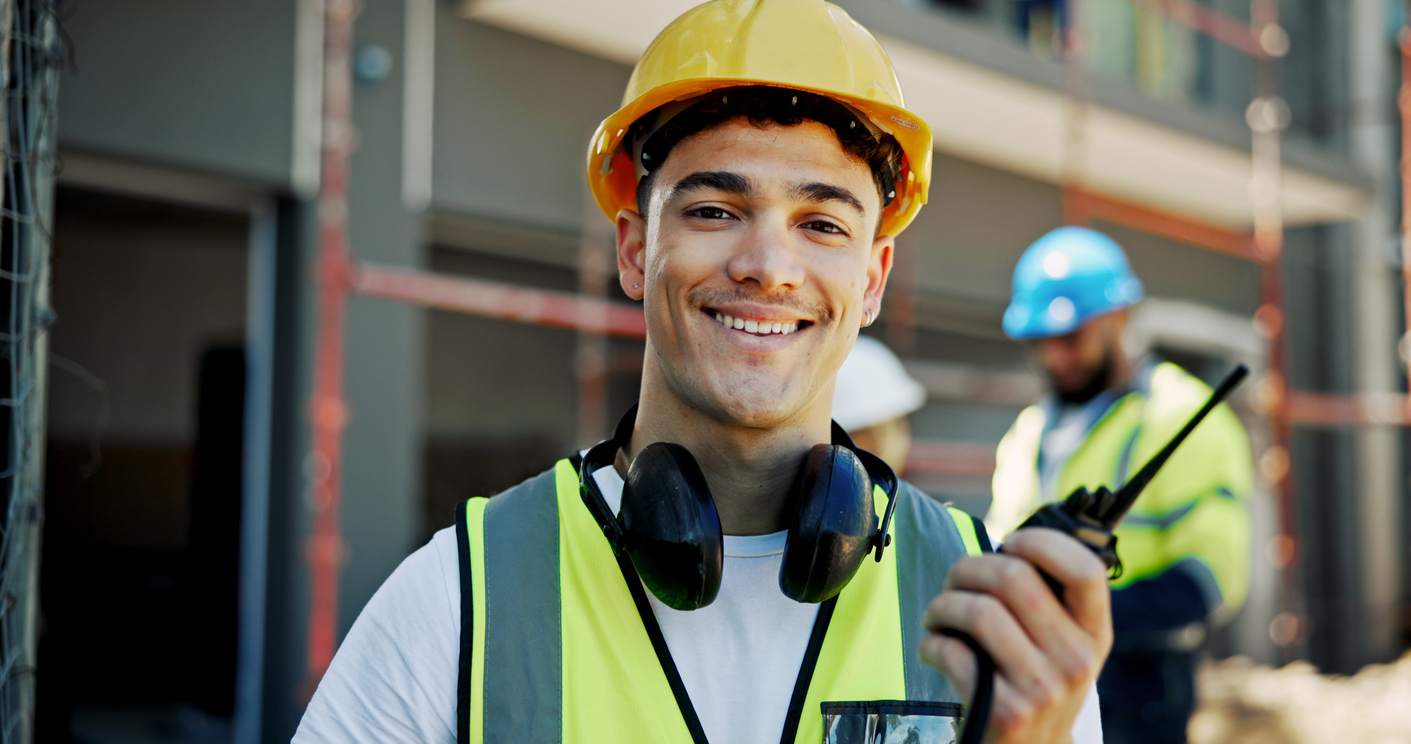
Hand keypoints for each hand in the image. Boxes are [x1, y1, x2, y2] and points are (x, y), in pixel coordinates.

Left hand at [919, 528, 1111, 742]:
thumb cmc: (1037, 686)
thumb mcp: (1063, 648)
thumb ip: (1048, 603)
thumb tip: (1004, 549)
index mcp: (1094, 634)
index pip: (1085, 570)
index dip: (1041, 543)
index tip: (1009, 545)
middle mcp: (1076, 661)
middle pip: (1014, 578)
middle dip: (967, 568)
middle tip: (953, 581)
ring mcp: (1043, 689)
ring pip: (978, 610)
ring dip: (942, 605)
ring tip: (937, 616)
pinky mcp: (1006, 711)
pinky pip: (954, 652)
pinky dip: (932, 643)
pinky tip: (935, 649)